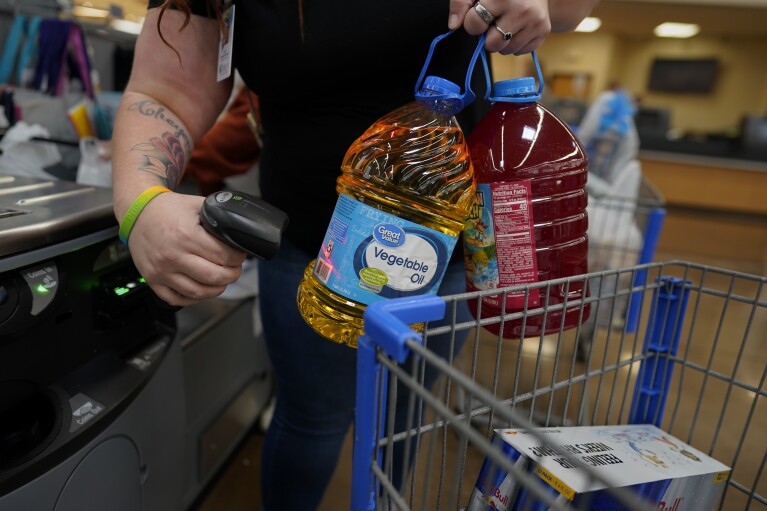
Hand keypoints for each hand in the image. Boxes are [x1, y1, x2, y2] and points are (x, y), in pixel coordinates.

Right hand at [126, 192, 246, 305]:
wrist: (137, 213)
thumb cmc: (167, 210)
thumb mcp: (196, 205)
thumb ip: (218, 216)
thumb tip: (238, 230)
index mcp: (186, 235)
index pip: (224, 256)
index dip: (238, 257)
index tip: (239, 255)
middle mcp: (173, 256)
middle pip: (214, 277)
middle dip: (232, 275)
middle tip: (234, 269)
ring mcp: (161, 271)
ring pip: (198, 292)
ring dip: (216, 289)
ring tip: (221, 280)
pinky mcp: (152, 281)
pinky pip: (178, 299)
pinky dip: (194, 298)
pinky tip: (201, 288)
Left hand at [448, 0, 550, 54]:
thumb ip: (460, 3)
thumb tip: (453, 25)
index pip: (474, 25)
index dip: (472, 23)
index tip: (479, 13)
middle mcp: (521, 10)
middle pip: (492, 44)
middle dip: (488, 36)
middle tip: (494, 21)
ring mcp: (535, 21)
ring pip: (506, 51)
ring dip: (501, 41)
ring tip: (506, 23)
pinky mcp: (544, 30)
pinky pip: (520, 52)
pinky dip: (515, 43)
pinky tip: (517, 26)